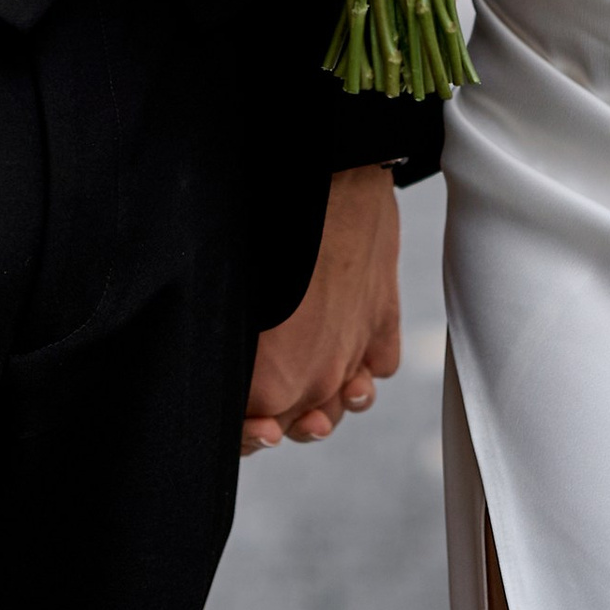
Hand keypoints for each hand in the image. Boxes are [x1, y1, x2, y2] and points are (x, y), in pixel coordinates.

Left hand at [242, 164, 399, 452]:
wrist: (332, 177)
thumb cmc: (268, 231)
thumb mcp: (231, 299)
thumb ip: (229, 353)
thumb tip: (225, 374)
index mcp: (273, 382)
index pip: (252, 432)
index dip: (241, 427)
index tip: (242, 411)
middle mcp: (320, 381)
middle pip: (298, 423)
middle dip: (281, 414)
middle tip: (270, 385)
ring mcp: (357, 354)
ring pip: (343, 403)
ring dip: (329, 396)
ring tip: (317, 368)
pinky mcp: (385, 324)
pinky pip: (379, 367)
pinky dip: (366, 361)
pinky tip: (350, 340)